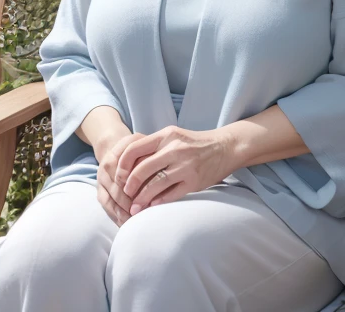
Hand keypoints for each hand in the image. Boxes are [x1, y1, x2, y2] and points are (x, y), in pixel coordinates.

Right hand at [96, 131, 148, 225]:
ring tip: (136, 222)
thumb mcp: (142, 144)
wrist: (113, 146)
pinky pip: (106, 205)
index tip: (150, 199)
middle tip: (144, 214)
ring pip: (111, 200)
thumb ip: (149, 154)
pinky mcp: (99, 189)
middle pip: (118, 190)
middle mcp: (106, 166)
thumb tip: (160, 172)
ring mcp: (101, 179)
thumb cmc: (135, 147)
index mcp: (118, 154)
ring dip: (123, 213)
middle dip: (131, 204)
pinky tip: (126, 224)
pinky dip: (116, 216)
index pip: (126, 175)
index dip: (137, 188)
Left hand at [114, 125, 235, 214]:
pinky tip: (151, 207)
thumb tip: (128, 165)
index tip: (119, 177)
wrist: (225, 147)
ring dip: (141, 199)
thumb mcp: (173, 136)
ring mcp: (185, 166)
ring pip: (155, 184)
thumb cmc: (194, 143)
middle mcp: (175, 149)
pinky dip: (158, 202)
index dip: (122, 165)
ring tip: (134, 208)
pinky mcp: (194, 181)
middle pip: (142, 169)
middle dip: (129, 186)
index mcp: (166, 135)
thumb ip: (153, 147)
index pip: (134, 149)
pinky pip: (171, 195)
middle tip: (125, 195)